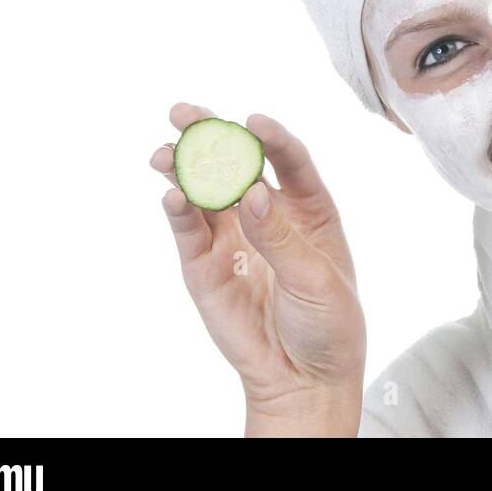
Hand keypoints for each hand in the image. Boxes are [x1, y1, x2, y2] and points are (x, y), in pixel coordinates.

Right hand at [150, 103, 364, 435]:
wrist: (302, 378)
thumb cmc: (326, 324)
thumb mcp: (316, 280)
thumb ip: (282, 239)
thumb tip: (254, 193)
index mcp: (307, 208)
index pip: (288, 160)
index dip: (271, 138)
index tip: (253, 121)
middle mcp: (266, 212)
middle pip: (236, 164)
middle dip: (210, 135)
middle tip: (184, 112)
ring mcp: (231, 236)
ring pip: (203, 190)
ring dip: (182, 167)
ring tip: (165, 152)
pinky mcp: (203, 263)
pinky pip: (188, 229)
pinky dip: (178, 209)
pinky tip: (172, 194)